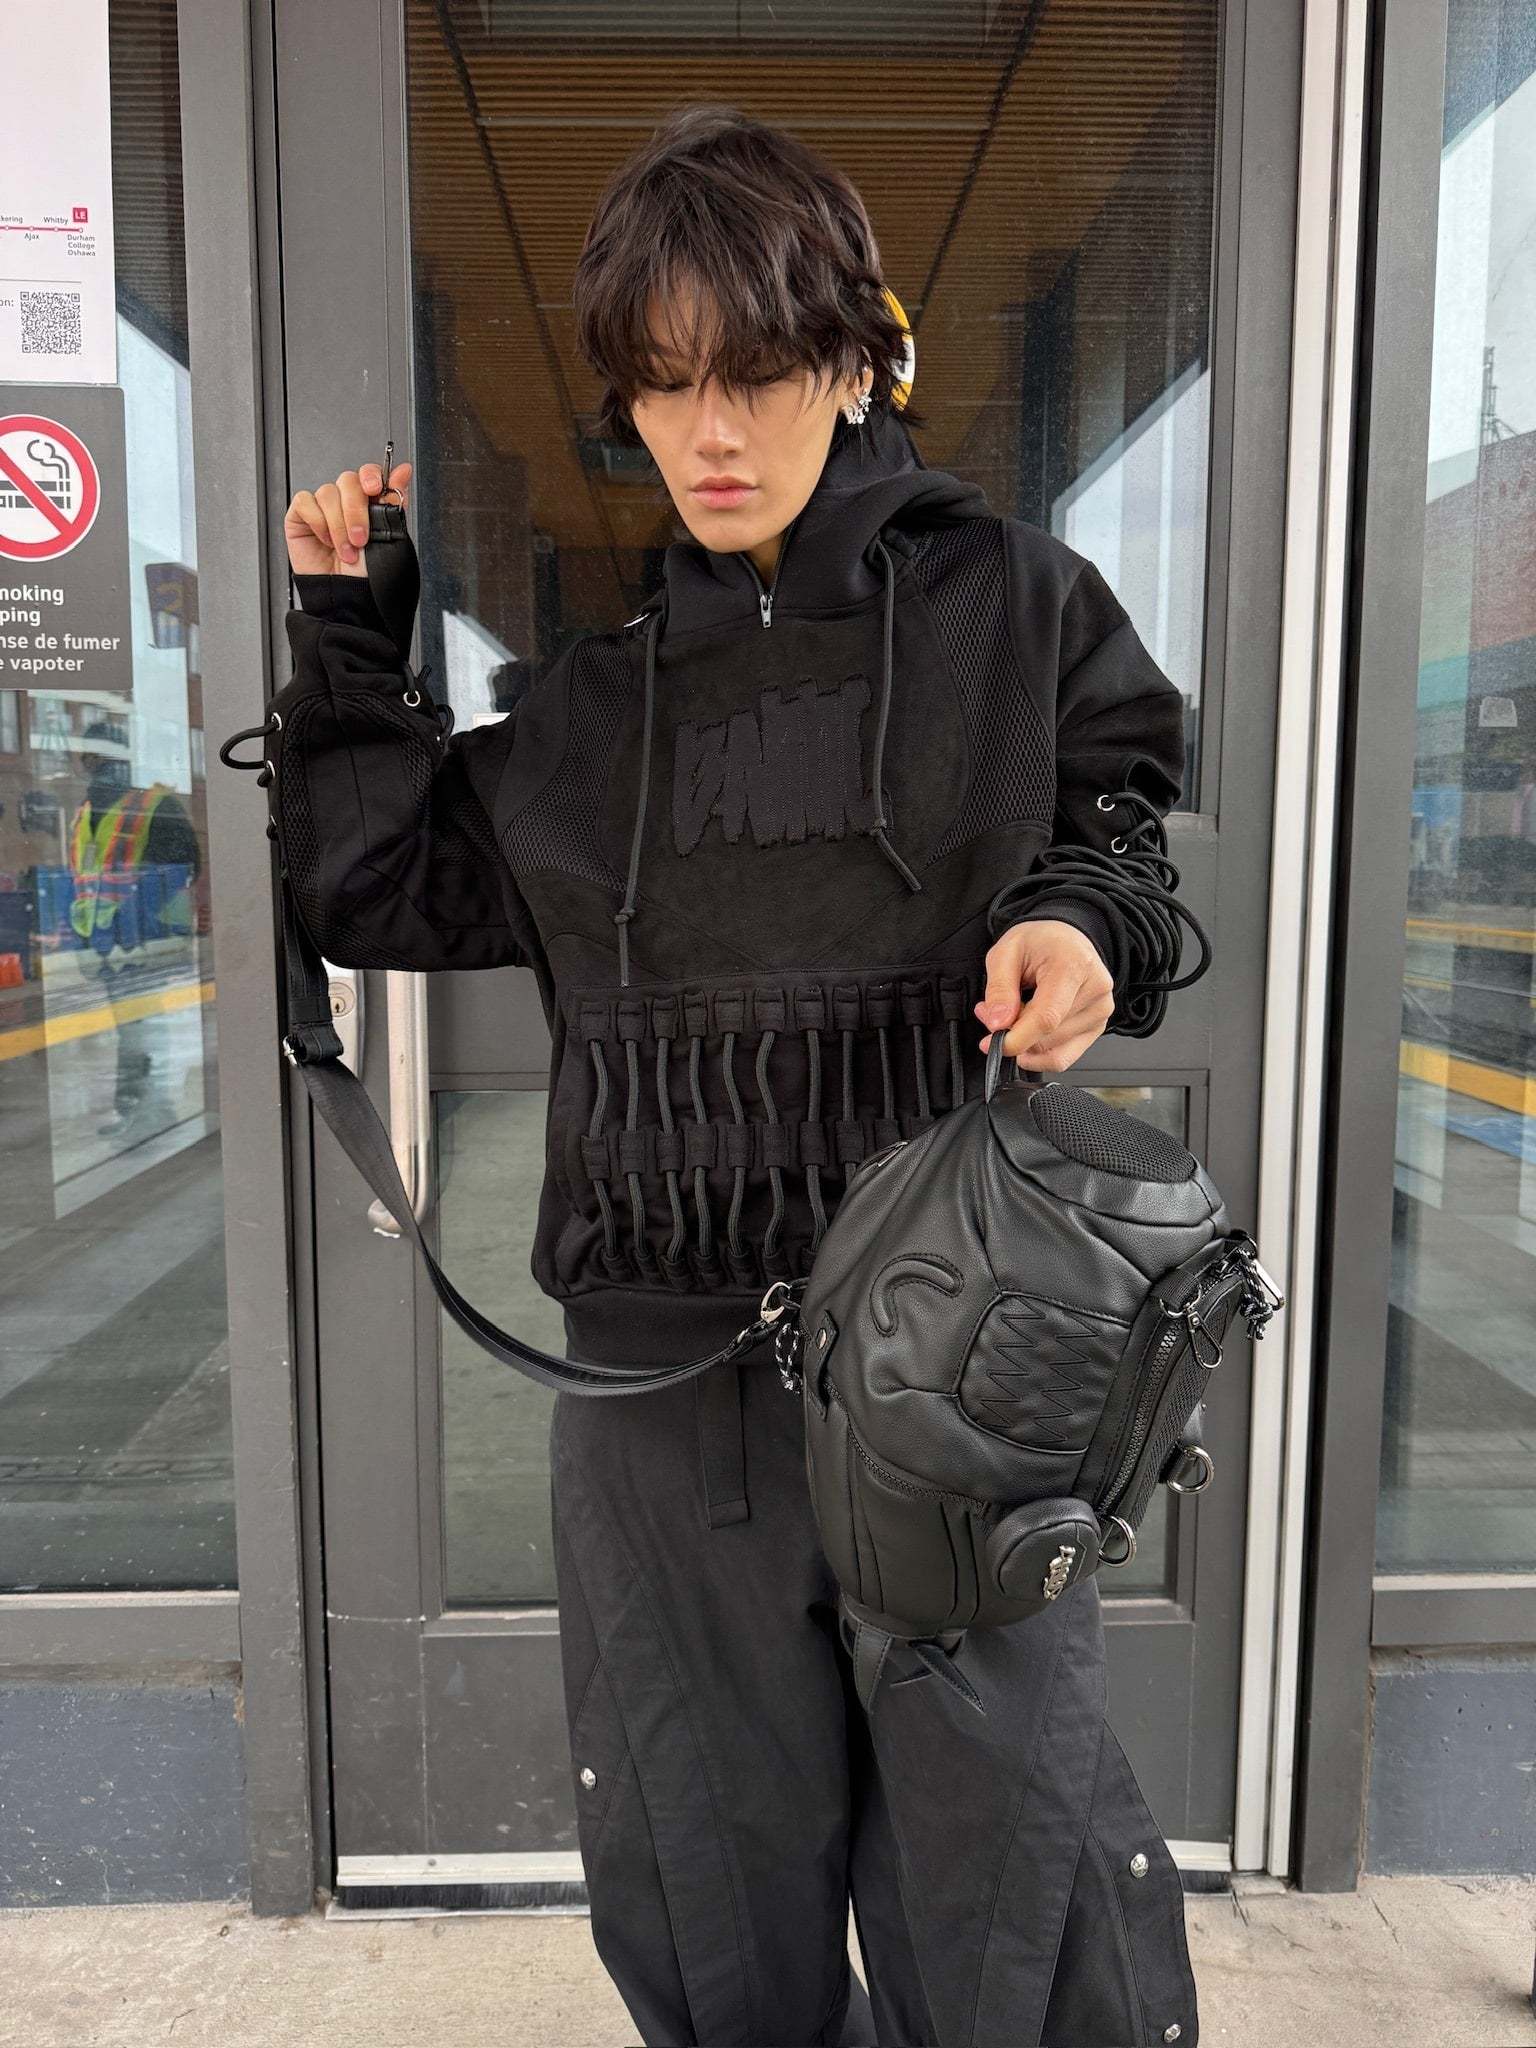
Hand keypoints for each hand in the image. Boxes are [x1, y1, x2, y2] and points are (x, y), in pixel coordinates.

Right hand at [284, 458, 412, 577]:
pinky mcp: (301, 515)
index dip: (371, 476)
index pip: (368, 473)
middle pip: (348, 480)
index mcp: (368, 503)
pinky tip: (325, 541)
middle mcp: (346, 502)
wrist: (346, 595)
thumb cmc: (366, 573)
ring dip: (338, 525)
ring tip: (345, 550)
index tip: (375, 488)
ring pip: (328, 492)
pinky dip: (318, 522)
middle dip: (356, 510)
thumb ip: (393, 502)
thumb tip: (403, 471)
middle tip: (361, 538)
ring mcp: (323, 507)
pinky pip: (306, 501)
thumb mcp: (388, 537)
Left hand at [975, 920, 1114, 1072]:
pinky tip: (1026, 1036)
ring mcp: (1100, 1010)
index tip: (992, 1043)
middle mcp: (1095, 989)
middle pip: (1047, 1035)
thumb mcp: (1006, 952)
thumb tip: (998, 1025)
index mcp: (1073, 965)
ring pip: (1052, 1049)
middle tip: (992, 1013)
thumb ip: (999, 989)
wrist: (1065, 938)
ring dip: (1024, 1041)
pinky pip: (1063, 1057)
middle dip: (1013, 1033)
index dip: (1017, 1038)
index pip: (1047, 1017)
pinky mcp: (1098, 1026)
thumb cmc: (1039, 941)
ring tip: (1013, 1012)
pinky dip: (1038, 1054)